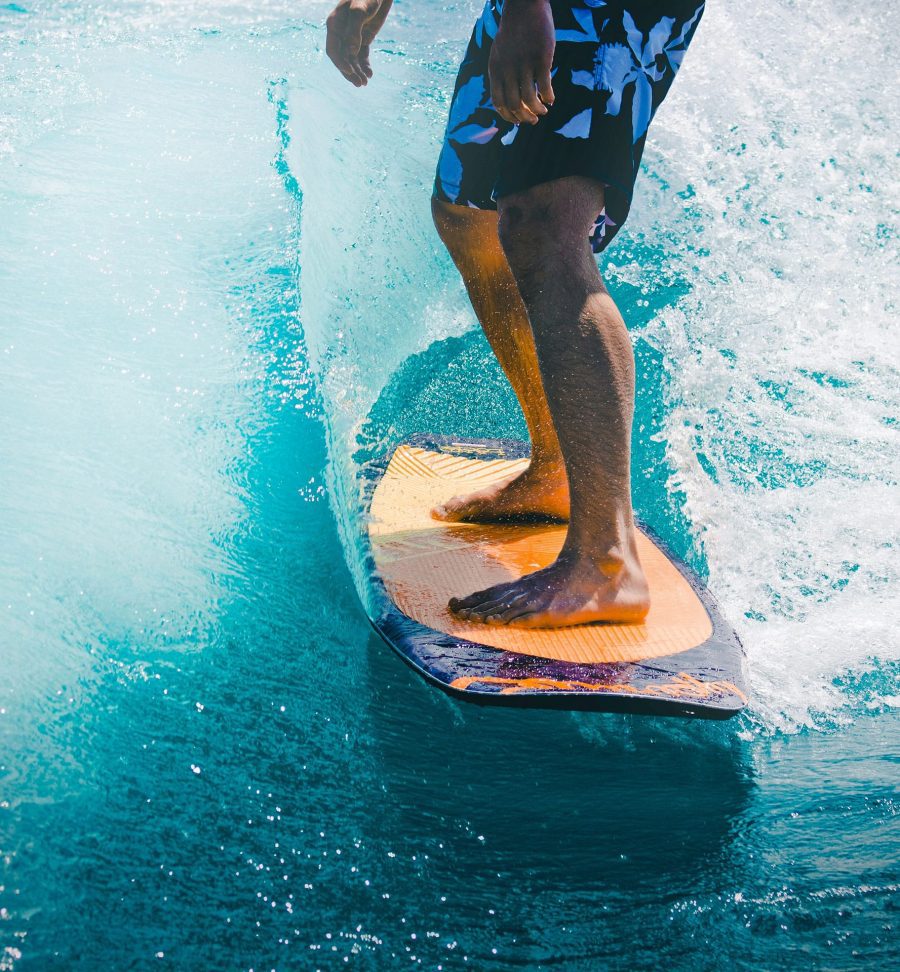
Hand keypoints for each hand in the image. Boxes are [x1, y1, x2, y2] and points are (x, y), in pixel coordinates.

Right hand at [326, 0, 393, 86]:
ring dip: (357, 72)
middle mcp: (341, 33)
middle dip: (350, 72)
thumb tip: (351, 52)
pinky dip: (365, 66)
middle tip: (360, 84)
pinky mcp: (363, 38)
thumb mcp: (360, 10)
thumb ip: (354, 31)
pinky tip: (370, 74)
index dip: (340, 63)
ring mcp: (352, 37)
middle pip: (342, 58)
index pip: (333, 50)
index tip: (351, 71)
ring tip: (365, 83)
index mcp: (335, 25)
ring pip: (352, 59)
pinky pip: (362, 56)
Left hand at [489, 0, 555, 124]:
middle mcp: (508, 70)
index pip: (498, 102)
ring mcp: (524, 64)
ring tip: (543, 111)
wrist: (524, 6)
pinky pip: (545, 86)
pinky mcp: (541, 59)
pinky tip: (551, 99)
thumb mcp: (499, 54)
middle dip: (525, 117)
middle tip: (534, 120)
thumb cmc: (513, 32)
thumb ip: (501, 74)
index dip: (508, 116)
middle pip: (515, 104)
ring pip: (530, 99)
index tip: (517, 120)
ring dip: (537, 110)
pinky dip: (548, 97)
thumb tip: (508, 98)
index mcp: (495, 70)